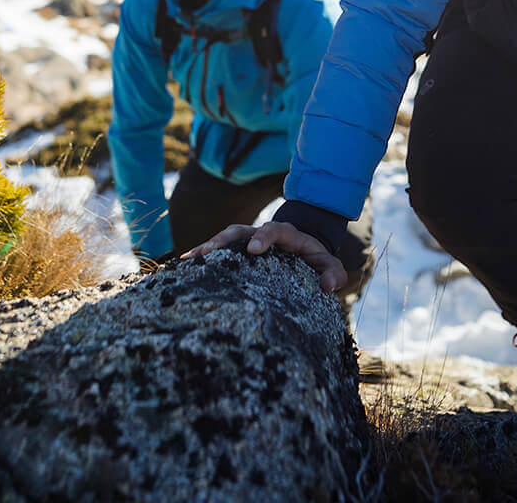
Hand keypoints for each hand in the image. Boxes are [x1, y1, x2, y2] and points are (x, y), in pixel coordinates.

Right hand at [180, 221, 348, 292]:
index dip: (263, 237)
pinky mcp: (237, 249)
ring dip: (207, 247)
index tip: (253, 249)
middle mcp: (261, 233)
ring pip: (225, 238)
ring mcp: (247, 239)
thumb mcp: (329, 263)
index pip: (274, 230)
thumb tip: (327, 286)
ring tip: (188, 260)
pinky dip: (202, 254)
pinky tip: (183, 265)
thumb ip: (333, 273)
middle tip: (207, 253)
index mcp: (286, 234)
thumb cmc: (315, 258)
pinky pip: (218, 249)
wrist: (304, 246)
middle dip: (223, 240)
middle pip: (240, 230)